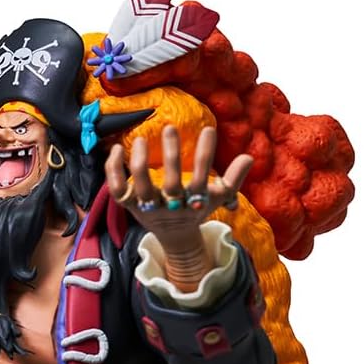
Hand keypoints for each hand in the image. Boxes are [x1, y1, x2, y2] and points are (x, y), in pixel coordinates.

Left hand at [105, 125, 252, 291]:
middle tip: (171, 127)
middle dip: (171, 157)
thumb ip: (233, 179)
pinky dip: (114, 171)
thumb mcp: (217, 197)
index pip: (200, 180)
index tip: (209, 129)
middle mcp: (169, 207)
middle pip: (170, 185)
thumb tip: (249, 158)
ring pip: (140, 188)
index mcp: (192, 204)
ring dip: (140, 164)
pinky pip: (117, 190)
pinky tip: (116, 150)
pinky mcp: (129, 206)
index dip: (205, 156)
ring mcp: (147, 207)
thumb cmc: (196, 208)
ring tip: (141, 139)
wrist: (174, 236)